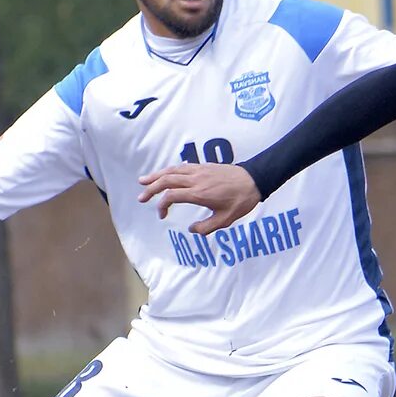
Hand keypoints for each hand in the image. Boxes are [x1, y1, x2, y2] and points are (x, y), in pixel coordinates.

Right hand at [137, 163, 260, 235]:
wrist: (254, 180)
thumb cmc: (241, 201)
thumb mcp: (226, 220)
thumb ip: (207, 227)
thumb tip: (192, 230)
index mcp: (199, 193)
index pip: (171, 196)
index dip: (162, 206)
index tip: (162, 216)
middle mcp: (196, 179)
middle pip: (166, 180)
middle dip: (151, 189)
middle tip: (141, 197)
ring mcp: (199, 170)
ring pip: (172, 170)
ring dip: (156, 176)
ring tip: (143, 181)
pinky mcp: (203, 166)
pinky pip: (181, 167)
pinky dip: (169, 170)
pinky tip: (164, 175)